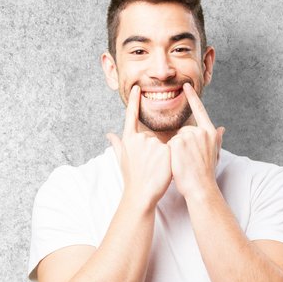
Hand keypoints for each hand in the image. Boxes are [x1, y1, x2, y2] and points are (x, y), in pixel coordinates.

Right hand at [106, 85, 171, 207]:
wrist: (141, 193)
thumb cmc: (132, 178)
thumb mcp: (122, 159)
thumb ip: (117, 144)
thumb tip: (108, 134)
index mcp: (129, 138)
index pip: (131, 116)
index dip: (134, 102)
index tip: (136, 88)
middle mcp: (140, 138)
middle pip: (154, 137)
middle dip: (155, 150)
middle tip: (150, 165)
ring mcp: (152, 144)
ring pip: (164, 143)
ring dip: (163, 155)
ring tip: (156, 168)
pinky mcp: (165, 150)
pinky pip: (173, 149)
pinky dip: (171, 158)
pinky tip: (164, 168)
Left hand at [167, 83, 224, 197]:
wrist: (200, 188)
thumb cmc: (206, 174)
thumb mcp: (215, 154)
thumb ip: (217, 139)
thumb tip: (222, 128)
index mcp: (210, 133)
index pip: (200, 110)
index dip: (192, 97)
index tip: (186, 86)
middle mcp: (201, 132)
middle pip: (184, 131)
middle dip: (182, 144)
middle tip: (189, 160)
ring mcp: (190, 136)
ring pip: (176, 138)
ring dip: (176, 150)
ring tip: (185, 163)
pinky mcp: (178, 142)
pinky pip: (169, 145)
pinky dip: (171, 154)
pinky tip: (178, 163)